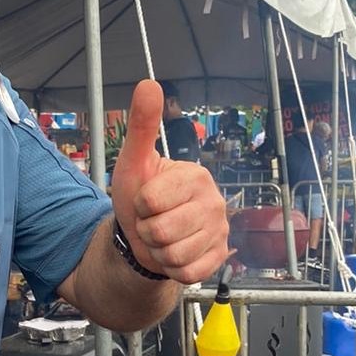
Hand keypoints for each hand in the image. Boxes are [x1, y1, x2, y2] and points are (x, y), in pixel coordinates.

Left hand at [109, 80, 229, 283]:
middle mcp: (215, 202)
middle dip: (147, 231)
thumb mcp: (134, 162)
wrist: (146, 237)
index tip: (146, 201)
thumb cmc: (140, 196)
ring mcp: (220, 232)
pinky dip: (172, 268)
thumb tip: (148, 84)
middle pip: (162, 232)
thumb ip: (142, 125)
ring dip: (159, 251)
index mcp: (196, 176)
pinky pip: (187, 272)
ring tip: (162, 238)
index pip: (150, 202)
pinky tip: (175, 253)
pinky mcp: (219, 258)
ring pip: (174, 254)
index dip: (139, 206)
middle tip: (152, 222)